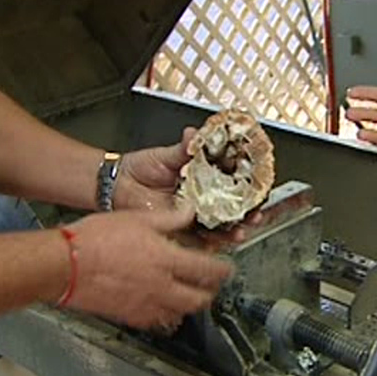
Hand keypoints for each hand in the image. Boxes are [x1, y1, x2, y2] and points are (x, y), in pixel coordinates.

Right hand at [64, 207, 233, 333]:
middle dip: (210, 292)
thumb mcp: (137, 218)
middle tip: (211, 284)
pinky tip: (162, 304)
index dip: (224, 270)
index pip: (209, 271)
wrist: (64, 264)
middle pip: (200, 299)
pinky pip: (158, 321)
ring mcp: (147, 306)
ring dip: (190, 304)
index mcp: (168, 261)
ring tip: (189, 293)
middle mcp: (162, 288)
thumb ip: (170, 218)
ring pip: (182, 313)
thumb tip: (190, 212)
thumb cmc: (95, 239)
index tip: (226, 268)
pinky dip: (166, 314)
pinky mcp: (130, 317)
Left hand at [112, 128, 259, 246]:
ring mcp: (193, 216)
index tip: (258, 186)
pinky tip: (222, 240)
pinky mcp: (181, 230)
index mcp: (203, 177)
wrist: (118, 186)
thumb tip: (194, 133)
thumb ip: (183, 147)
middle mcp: (202, 198)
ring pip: (221, 226)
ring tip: (242, 229)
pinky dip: (214, 242)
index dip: (248, 186)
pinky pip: (202, 239)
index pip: (233, 182)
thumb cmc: (140, 168)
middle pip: (233, 208)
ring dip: (235, 230)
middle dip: (248, 213)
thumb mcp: (165, 155)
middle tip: (256, 213)